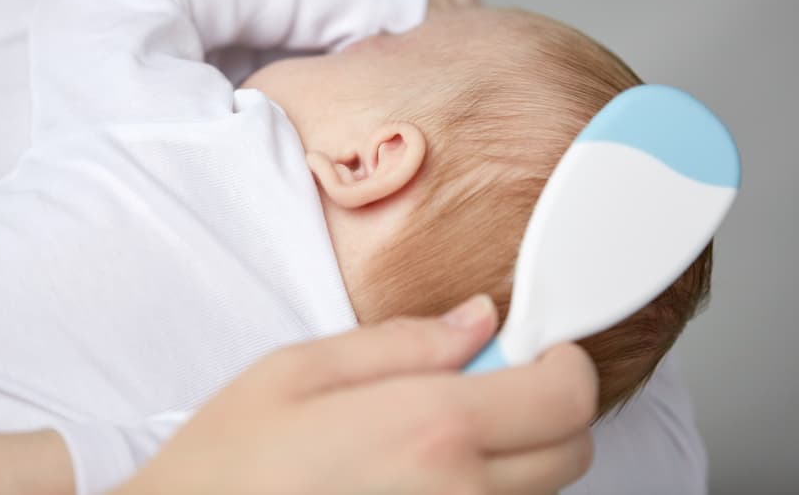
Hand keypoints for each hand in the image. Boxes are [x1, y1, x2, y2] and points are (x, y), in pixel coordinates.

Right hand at [116, 295, 596, 494]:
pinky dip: (478, 494)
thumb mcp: (299, 372)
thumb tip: (478, 321)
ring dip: (508, 458)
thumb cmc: (228, 466)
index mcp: (431, 430)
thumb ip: (403, 341)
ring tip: (426, 445)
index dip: (564, 363)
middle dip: (541, 410)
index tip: (539, 350)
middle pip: (570, 452)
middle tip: (473, 392)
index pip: (565, 396)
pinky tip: (413, 482)